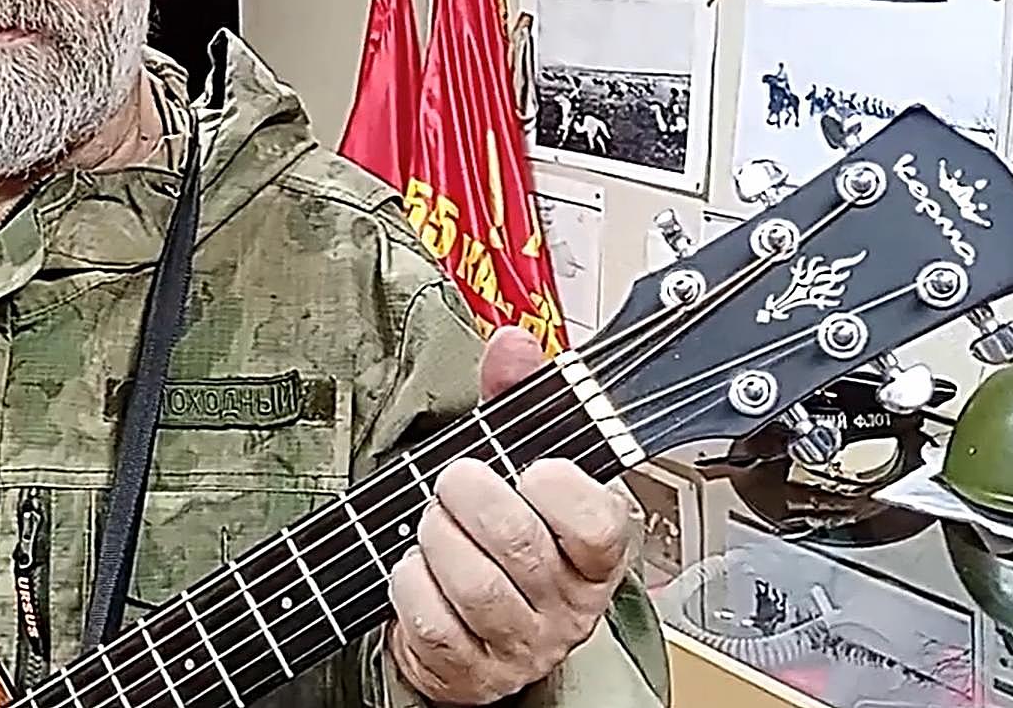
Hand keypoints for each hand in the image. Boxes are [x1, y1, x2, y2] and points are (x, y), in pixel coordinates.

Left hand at [384, 327, 641, 704]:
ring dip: (437, 538)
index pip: (601, 524)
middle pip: (520, 544)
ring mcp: (521, 643)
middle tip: (456, 482)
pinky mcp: (470, 671)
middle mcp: (568, 605)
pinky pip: (430, 620)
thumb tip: (512, 342)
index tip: (533, 468)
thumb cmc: (499, 539)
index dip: (561, 489)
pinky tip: (417, 569)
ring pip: (474, 584)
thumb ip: (517, 398)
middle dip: (470, 496)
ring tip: (434, 524)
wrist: (471, 631)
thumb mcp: (515, 462)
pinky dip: (410, 583)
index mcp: (595, 552)